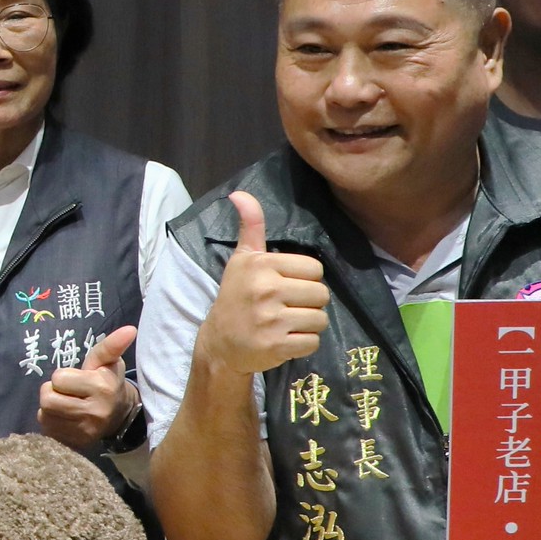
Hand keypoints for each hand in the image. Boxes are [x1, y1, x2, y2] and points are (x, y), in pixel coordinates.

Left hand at [39, 324, 140, 449]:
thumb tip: (129, 329)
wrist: (118, 416)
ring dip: (50, 406)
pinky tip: (65, 417)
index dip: (63, 376)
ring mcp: (84, 431)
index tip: (77, 378)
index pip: (58, 379)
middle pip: (47, 398)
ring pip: (45, 413)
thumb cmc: (108, 382)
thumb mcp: (108, 362)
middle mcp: (93, 413)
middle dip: (53, 391)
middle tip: (67, 391)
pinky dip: (51, 421)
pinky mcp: (75, 443)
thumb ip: (111, 345)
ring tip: (66, 402)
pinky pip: (47, 428)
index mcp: (102, 388)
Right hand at [194, 191, 329, 375]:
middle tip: (287, 308)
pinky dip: (303, 344)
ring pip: (320, 319)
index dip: (305, 279)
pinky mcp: (276, 346)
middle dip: (309, 303)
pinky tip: (284, 340)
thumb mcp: (242, 260)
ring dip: (308, 324)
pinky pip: (313, 342)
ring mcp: (271, 320)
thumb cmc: (236, 297)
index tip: (284, 287)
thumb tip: (239, 193)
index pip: (314, 268)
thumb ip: (250, 226)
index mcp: (261, 265)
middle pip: (321, 294)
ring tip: (286, 324)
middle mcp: (266, 290)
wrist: (219, 343)